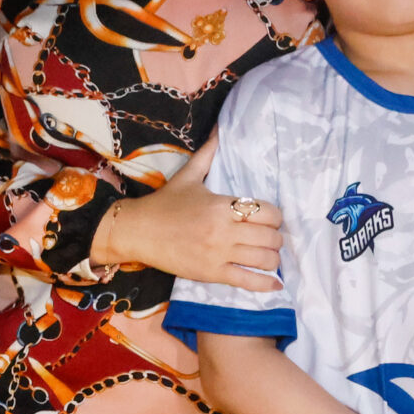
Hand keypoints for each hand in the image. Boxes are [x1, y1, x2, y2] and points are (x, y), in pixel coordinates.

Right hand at [93, 140, 283, 287]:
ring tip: (268, 257)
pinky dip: (265, 285)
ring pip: (264, 260)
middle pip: (270, 237)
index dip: (275, 217)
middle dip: (275, 238)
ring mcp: (218, 254)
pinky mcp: (212, 273)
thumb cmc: (164, 204)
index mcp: (221, 204)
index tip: (269, 219)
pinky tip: (275, 284)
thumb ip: (207, 154)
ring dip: (273, 259)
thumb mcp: (188, 176)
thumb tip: (219, 128)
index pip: (267, 212)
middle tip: (269, 238)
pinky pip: (248, 282)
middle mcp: (223, 230)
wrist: (138, 232)